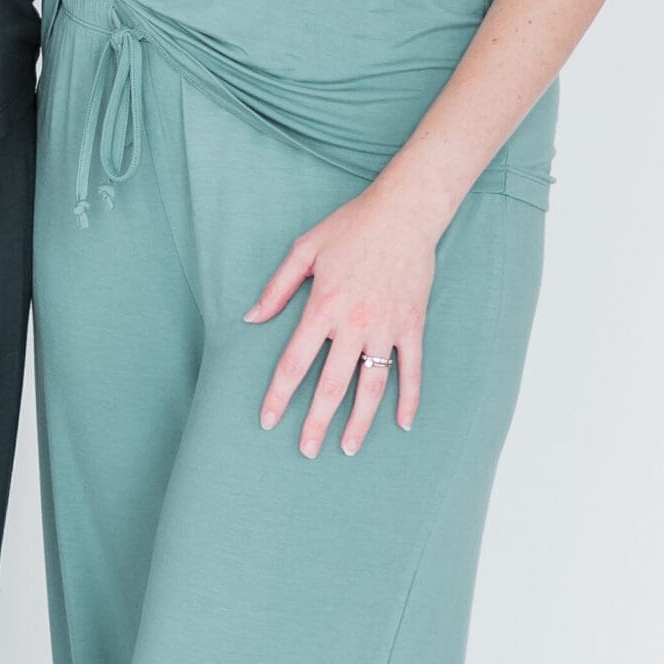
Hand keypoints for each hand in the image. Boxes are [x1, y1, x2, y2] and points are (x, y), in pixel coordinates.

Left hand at [244, 182, 438, 457]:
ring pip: (372, 386)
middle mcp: (354, 324)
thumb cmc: (350, 227)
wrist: (405, 213)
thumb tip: (251, 318)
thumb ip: (276, 287)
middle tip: (306, 451)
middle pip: (331, 384)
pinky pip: (411, 370)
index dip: (279, 395)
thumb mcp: (304, 250)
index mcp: (323, 307)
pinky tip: (402, 423)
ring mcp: (387, 328)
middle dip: (316, 422)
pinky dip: (408, 398)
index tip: (267, 420)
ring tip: (348, 448)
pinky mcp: (413, 325)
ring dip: (360, 421)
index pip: (295, 362)